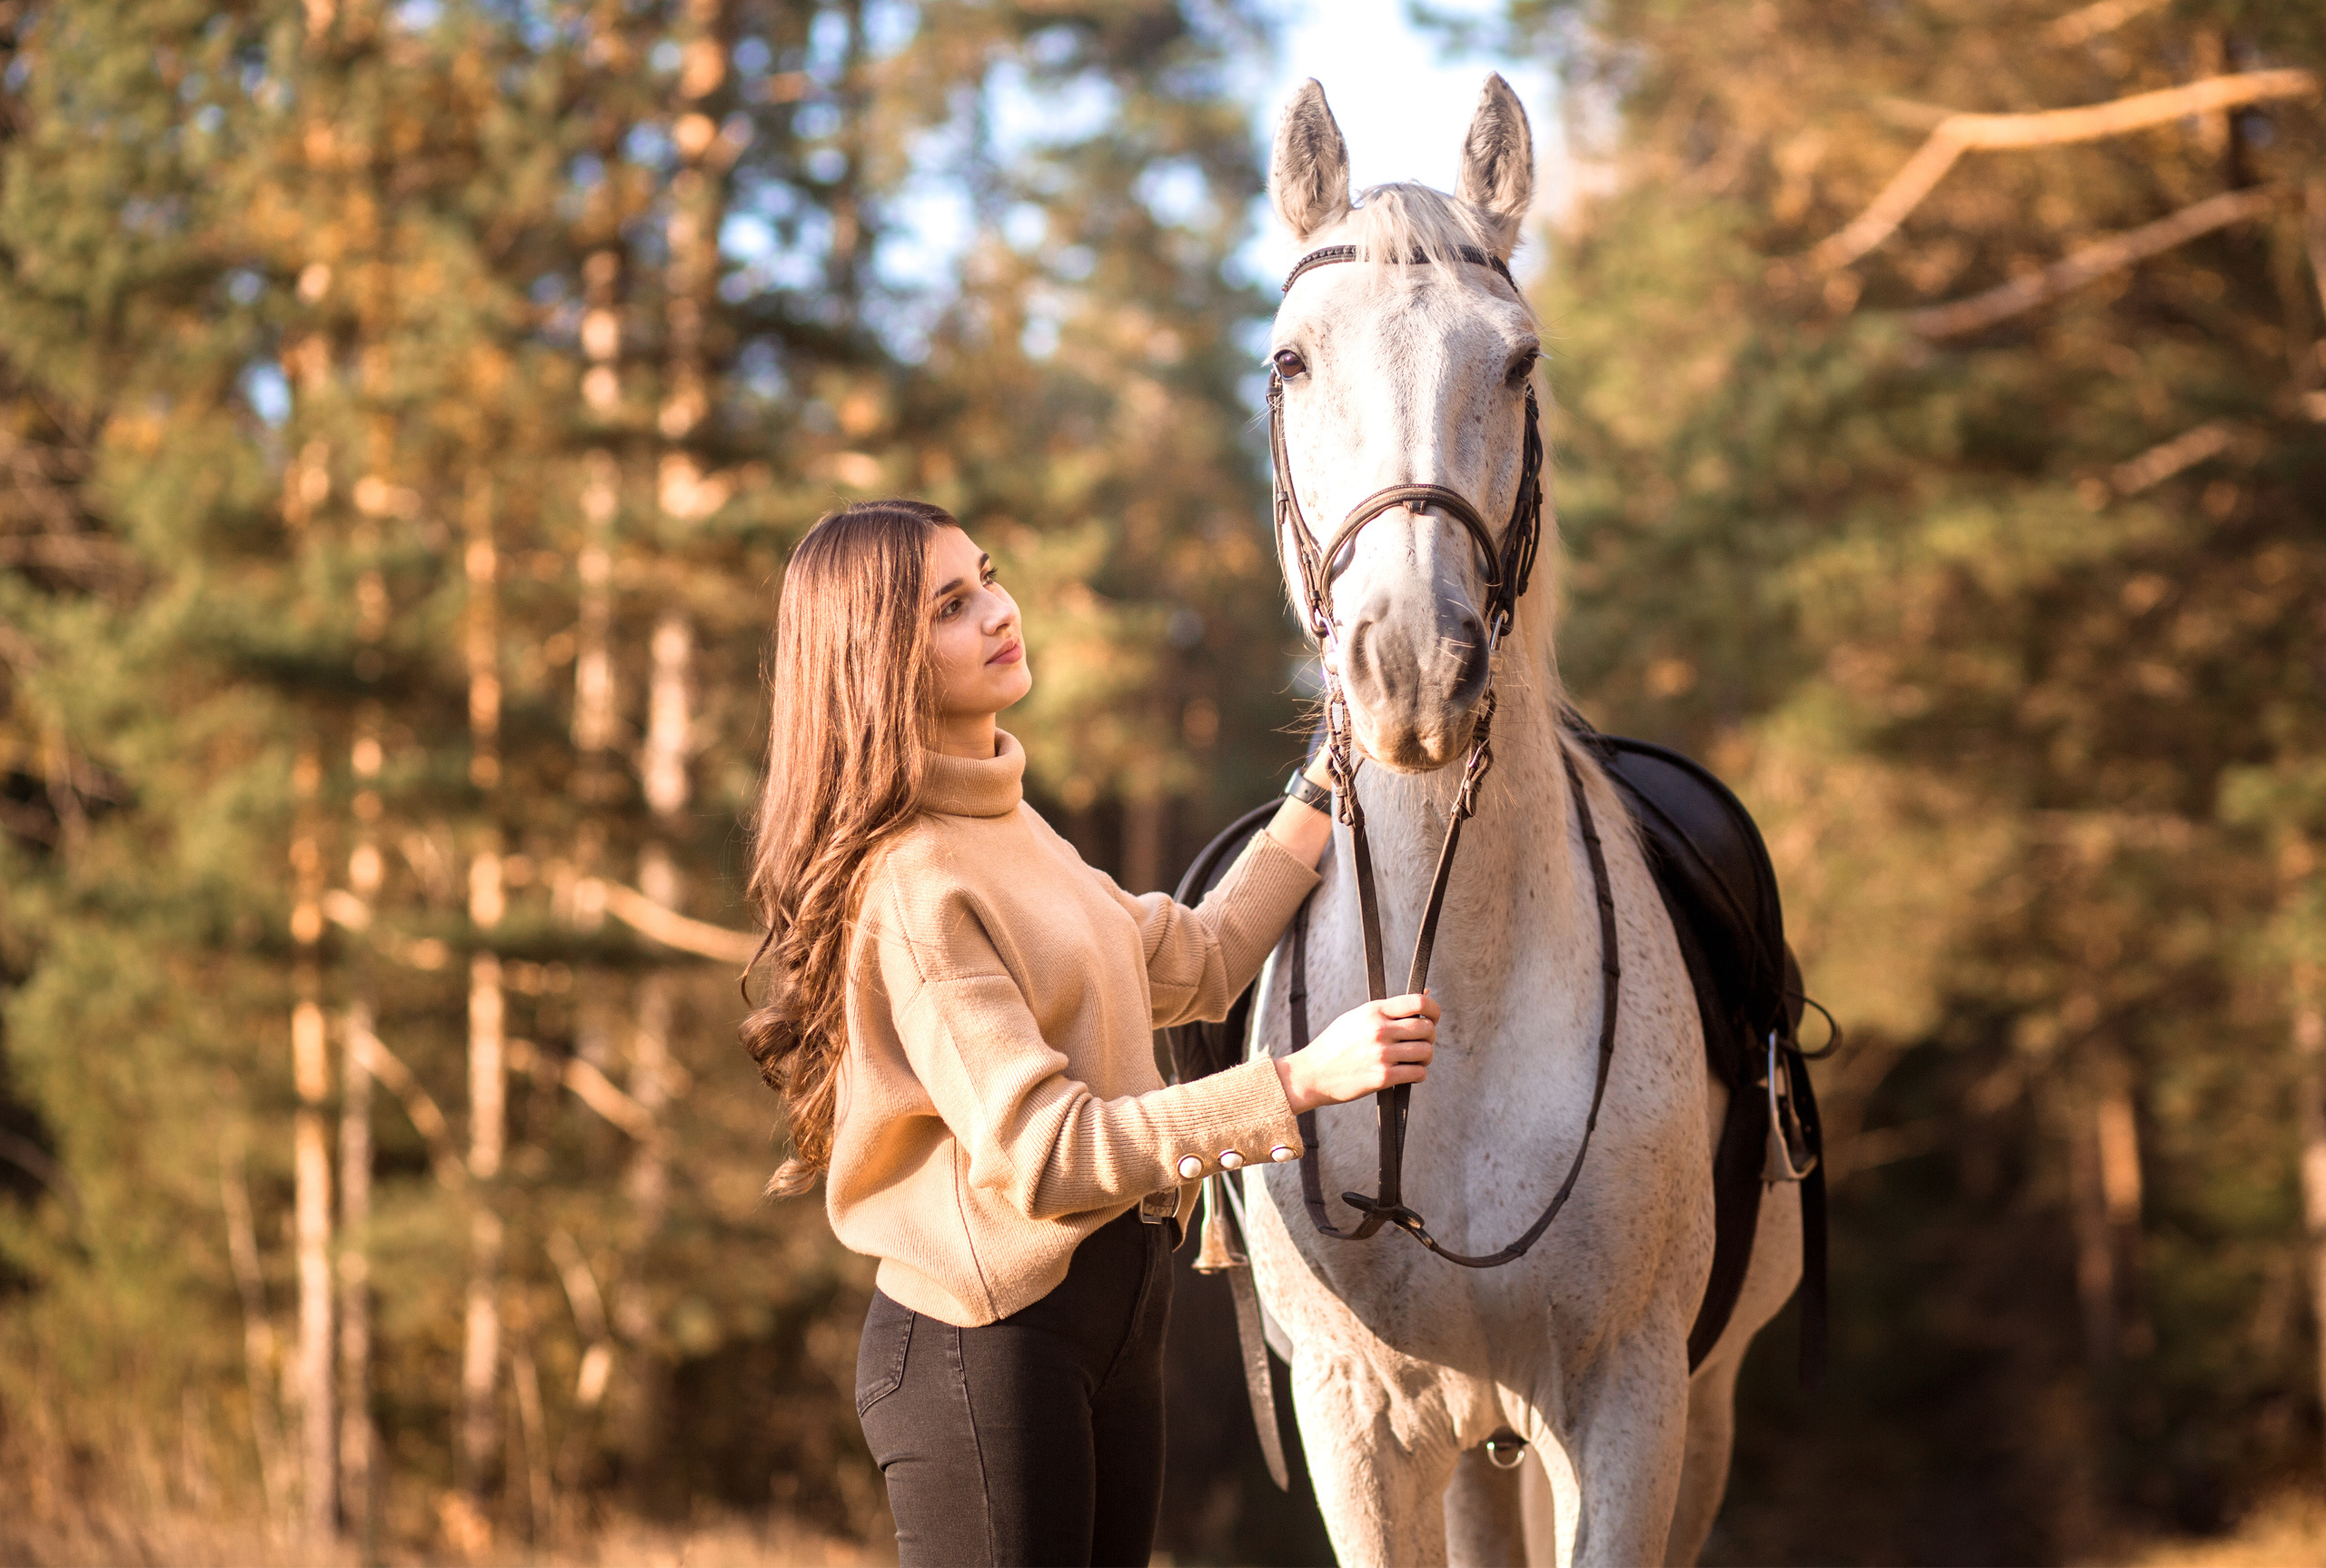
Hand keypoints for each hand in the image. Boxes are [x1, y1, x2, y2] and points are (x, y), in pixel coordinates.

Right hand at [1273, 993, 1438, 1115]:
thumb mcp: (1358, 1017)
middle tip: (1421, 1043)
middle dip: (1430, 1037)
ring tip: (1414, 1060)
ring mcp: (1381, 1054)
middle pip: (1427, 1029)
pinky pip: (1418, 1073)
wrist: (1311, 1073)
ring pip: (1426, 1052)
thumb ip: (1390, 1009)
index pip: (1418, 1003)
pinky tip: (1408, 1073)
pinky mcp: (1382, 1077)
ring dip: (1425, 1058)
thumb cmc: (1335, 1044)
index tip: (1433, 1018)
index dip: (1434, 1010)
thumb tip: (1425, 995)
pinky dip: (1418, 1074)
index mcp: (1373, 1011)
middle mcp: (1379, 1030)